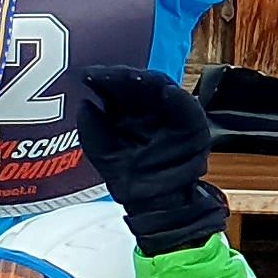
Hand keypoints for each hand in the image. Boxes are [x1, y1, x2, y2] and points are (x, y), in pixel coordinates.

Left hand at [75, 67, 225, 251]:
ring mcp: (170, 114)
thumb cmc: (128, 176)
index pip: (115, 88)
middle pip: (137, 84)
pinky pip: (188, 111)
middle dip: (122, 77)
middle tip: (108, 74)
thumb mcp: (103, 154)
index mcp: (126, 110)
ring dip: (149, 81)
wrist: (153, 204)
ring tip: (135, 77)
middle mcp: (148, 108)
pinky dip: (180, 101)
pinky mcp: (192, 127)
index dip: (102, 79)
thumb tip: (85, 105)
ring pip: (161, 89)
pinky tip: (168, 92)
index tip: (87, 76)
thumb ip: (91, 131)